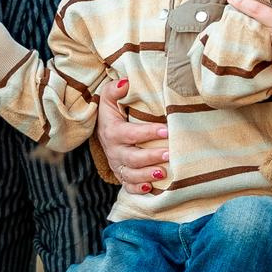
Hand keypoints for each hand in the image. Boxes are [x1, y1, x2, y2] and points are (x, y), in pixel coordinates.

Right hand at [96, 75, 169, 194]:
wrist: (102, 131)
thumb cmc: (112, 112)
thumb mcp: (108, 98)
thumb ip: (114, 89)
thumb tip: (125, 83)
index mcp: (112, 132)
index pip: (130, 134)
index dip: (148, 132)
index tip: (166, 129)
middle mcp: (114, 151)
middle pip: (132, 158)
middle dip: (151, 156)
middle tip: (169, 153)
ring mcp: (118, 165)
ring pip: (131, 174)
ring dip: (148, 174)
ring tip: (164, 172)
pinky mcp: (122, 175)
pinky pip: (128, 186)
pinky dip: (138, 189)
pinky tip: (150, 187)